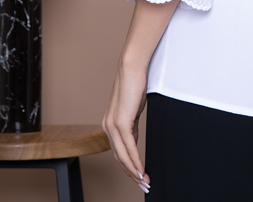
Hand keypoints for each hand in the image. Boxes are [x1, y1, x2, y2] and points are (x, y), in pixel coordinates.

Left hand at [102, 62, 150, 192]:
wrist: (132, 68)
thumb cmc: (134, 85)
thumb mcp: (134, 110)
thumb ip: (132, 126)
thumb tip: (133, 140)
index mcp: (110, 124)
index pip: (118, 151)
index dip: (128, 166)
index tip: (139, 175)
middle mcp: (108, 126)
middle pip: (119, 158)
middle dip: (131, 173)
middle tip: (144, 184)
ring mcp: (113, 125)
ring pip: (122, 156)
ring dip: (134, 171)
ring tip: (145, 181)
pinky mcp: (121, 122)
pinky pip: (128, 147)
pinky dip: (135, 160)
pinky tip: (141, 169)